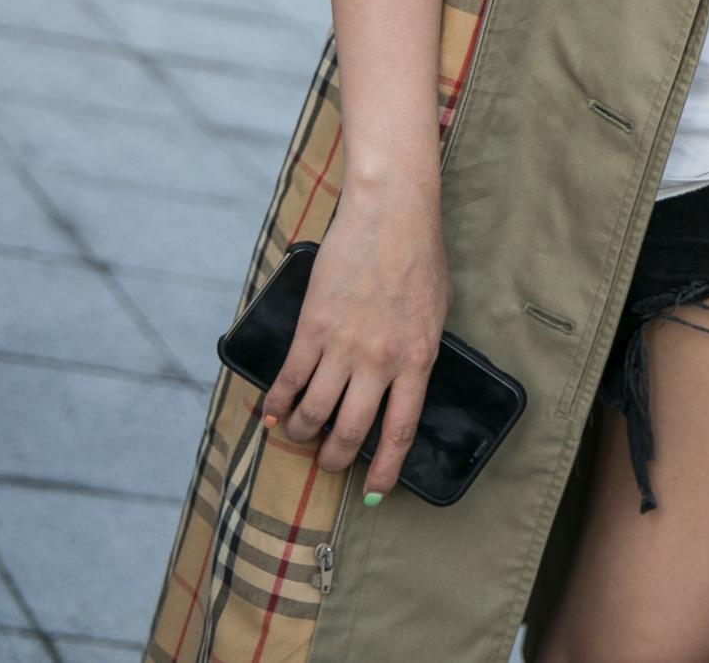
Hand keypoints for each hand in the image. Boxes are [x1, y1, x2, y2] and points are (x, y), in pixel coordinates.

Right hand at [263, 175, 447, 503]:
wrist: (390, 216)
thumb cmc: (419, 258)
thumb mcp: (436, 312)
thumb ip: (418, 351)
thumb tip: (404, 381)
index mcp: (417, 361)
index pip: (399, 432)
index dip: (385, 470)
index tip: (377, 493)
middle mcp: (379, 363)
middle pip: (350, 432)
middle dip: (335, 458)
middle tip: (328, 464)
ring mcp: (343, 348)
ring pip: (313, 414)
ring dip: (302, 433)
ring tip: (299, 435)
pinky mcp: (312, 329)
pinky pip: (289, 381)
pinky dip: (276, 403)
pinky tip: (272, 413)